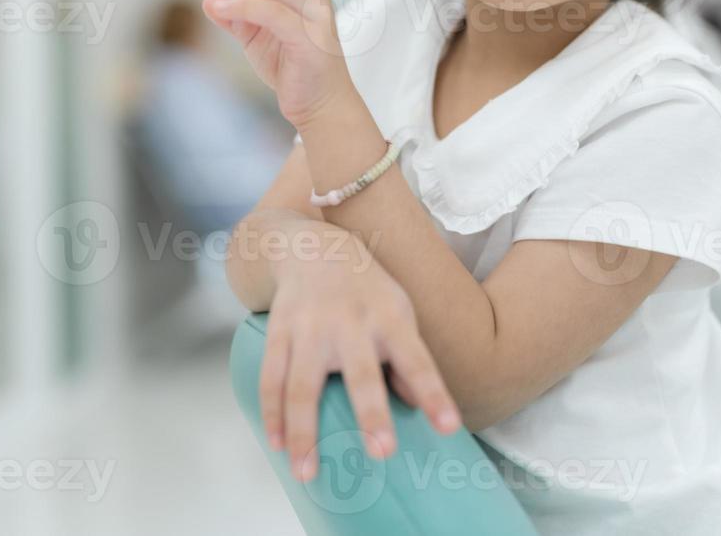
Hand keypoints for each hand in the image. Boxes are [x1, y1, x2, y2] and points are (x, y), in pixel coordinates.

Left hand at [203, 0, 355, 130]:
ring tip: (251, 35)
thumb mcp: (254, 35)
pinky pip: (262, 10)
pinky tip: (219, 10)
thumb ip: (237, 13)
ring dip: (243, 4)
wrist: (317, 106)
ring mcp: (314, 11)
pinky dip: (238, 11)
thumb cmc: (290, 65)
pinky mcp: (307, 34)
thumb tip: (212, 2)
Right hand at [261, 231, 461, 481]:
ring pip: (302, 386)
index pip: (418, 361)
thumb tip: (418, 405)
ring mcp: (310, 329)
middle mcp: (351, 323)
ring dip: (304, 433)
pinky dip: (272, 415)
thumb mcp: (398, 312)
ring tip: (307, 472)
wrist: (312, 247)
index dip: (434, 394)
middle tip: (382, 453)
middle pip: (361, 374)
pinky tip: (277, 445)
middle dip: (372, 413)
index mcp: (390, 318)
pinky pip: (271, 380)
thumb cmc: (366, 290)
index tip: (450, 427)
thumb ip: (407, 360)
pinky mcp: (278, 333)